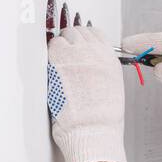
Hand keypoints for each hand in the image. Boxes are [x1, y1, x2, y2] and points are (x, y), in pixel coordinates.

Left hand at [47, 25, 127, 161]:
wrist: (93, 130)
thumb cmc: (101, 119)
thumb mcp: (111, 87)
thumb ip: (101, 69)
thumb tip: (89, 64)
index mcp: (109, 60)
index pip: (96, 34)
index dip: (84, 39)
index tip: (79, 46)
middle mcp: (95, 54)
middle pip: (78, 31)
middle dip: (70, 40)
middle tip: (65, 53)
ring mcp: (77, 55)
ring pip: (64, 36)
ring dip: (59, 46)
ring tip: (58, 62)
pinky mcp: (59, 62)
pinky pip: (52, 47)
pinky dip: (50, 54)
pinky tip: (52, 68)